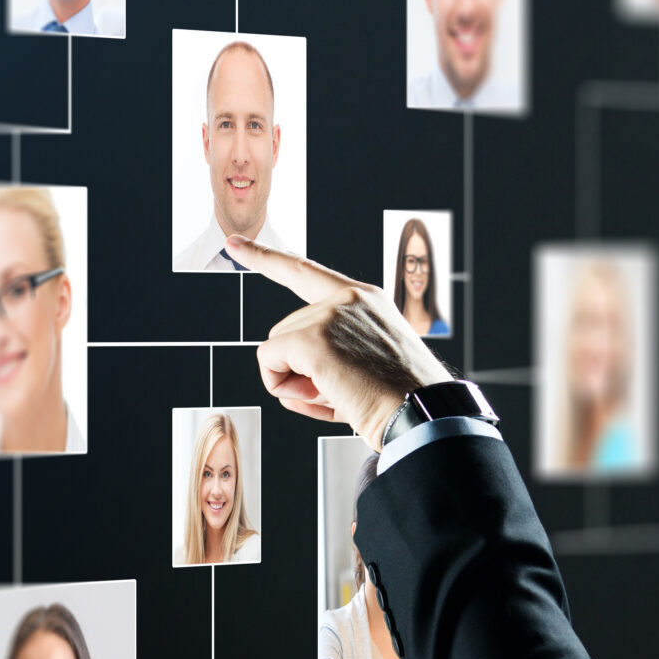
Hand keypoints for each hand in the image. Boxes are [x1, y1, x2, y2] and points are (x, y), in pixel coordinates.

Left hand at [232, 234, 453, 449]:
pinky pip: (269, 362)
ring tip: (338, 396)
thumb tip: (281, 376)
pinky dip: (283, 387)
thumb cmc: (400, 401)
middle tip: (338, 393)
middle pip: (285, 330)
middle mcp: (348, 298)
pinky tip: (322, 397)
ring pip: (276, 349)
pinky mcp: (313, 338)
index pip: (305, 272)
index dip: (266, 258)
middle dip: (299, 368)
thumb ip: (326, 354)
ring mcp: (330, 314)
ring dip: (295, 381)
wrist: (423, 414)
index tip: (234, 244)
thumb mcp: (368, 364)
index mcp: (365, 299)